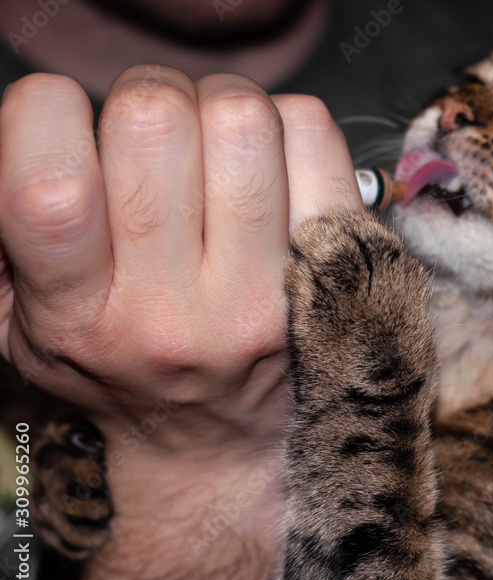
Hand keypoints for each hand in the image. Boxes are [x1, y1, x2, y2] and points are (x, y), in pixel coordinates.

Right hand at [0, 66, 359, 542]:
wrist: (224, 444)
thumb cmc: (126, 369)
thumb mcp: (29, 327)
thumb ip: (8, 241)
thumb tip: (21, 133)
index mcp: (79, 316)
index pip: (49, 188)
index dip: (46, 113)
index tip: (62, 121)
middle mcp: (175, 309)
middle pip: (155, 121)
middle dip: (144, 98)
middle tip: (153, 134)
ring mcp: (265, 292)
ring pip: (242, 117)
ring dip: (218, 104)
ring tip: (212, 145)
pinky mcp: (336, 270)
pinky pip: (313, 133)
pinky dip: (287, 122)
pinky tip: (270, 162)